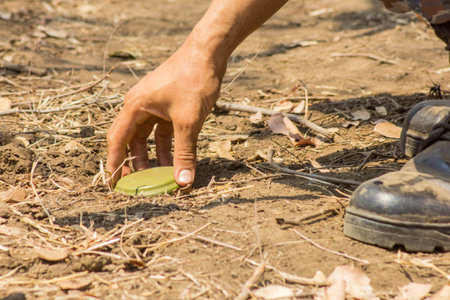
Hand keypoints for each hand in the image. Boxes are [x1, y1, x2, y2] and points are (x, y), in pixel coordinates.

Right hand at [106, 41, 225, 185]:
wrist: (208, 52)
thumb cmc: (193, 81)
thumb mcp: (188, 122)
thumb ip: (184, 153)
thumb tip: (183, 181)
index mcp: (135, 107)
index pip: (118, 141)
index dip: (114, 164)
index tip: (113, 184)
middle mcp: (139, 105)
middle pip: (129, 139)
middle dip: (133, 162)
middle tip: (136, 184)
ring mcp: (153, 104)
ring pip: (147, 136)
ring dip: (152, 155)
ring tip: (158, 176)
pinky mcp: (167, 103)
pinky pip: (162, 129)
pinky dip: (167, 144)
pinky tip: (175, 158)